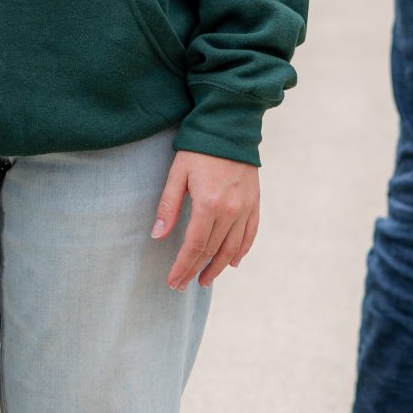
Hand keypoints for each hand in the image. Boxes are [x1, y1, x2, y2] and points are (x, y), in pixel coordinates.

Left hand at [151, 151, 260, 290]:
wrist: (230, 127)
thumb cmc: (198, 149)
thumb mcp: (177, 173)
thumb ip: (168, 206)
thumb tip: (157, 236)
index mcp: (209, 203)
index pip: (195, 245)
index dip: (183, 266)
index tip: (173, 281)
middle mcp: (230, 210)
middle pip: (212, 250)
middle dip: (196, 270)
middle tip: (183, 284)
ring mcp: (246, 207)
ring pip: (233, 248)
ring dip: (219, 267)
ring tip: (205, 280)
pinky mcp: (255, 202)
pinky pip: (250, 234)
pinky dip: (242, 251)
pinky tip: (233, 263)